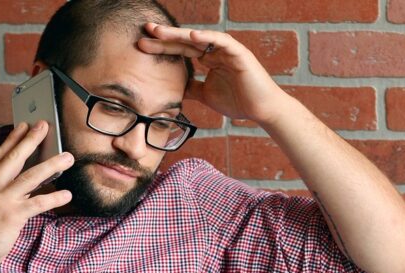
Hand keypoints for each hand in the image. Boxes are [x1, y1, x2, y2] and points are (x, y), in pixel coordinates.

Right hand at [0, 121, 73, 272]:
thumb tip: (22, 185)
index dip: (13, 139)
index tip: (23, 125)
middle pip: (14, 159)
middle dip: (31, 140)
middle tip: (45, 125)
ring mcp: (0, 201)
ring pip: (30, 177)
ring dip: (51, 165)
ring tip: (67, 157)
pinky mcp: (11, 217)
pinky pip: (38, 204)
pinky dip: (54, 197)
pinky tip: (67, 194)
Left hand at [137, 24, 289, 124]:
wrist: (262, 110)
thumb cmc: (239, 102)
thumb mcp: (206, 95)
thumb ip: (192, 89)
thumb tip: (175, 89)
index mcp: (209, 59)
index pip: (181, 50)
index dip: (162, 47)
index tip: (142, 45)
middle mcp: (216, 51)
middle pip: (186, 41)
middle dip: (165, 36)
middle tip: (145, 30)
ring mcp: (227, 50)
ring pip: (200, 38)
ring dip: (179, 34)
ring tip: (160, 32)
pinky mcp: (239, 53)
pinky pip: (222, 41)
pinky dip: (208, 38)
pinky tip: (192, 36)